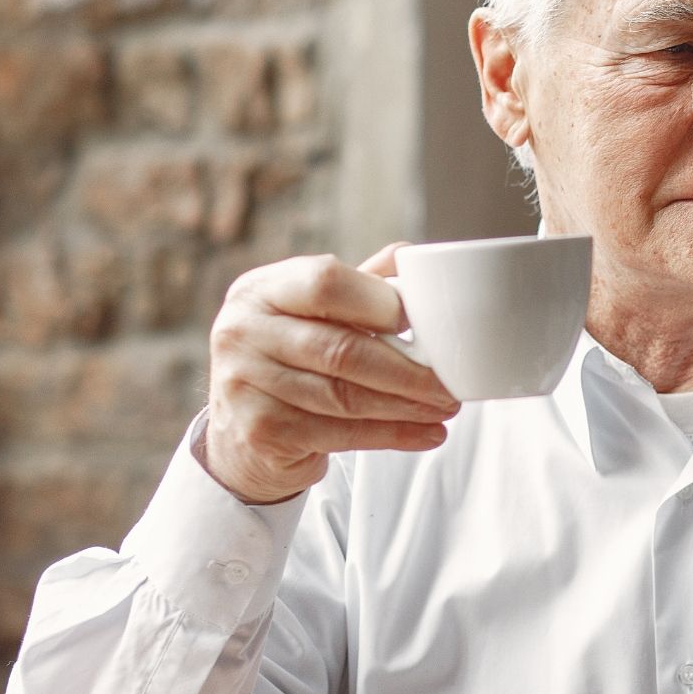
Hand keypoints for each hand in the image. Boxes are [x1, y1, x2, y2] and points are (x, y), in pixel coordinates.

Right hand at [204, 243, 459, 503]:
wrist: (244, 431)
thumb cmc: (293, 358)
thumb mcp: (315, 313)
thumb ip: (361, 284)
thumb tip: (414, 257)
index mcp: (262, 289)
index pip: (324, 283)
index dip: (378, 302)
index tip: (418, 322)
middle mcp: (243, 331)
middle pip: (340, 349)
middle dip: (406, 370)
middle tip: (449, 384)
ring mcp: (244, 383)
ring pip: (344, 397)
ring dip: (405, 406)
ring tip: (446, 408)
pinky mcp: (260, 431)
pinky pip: (339, 435)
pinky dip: (390, 436)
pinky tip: (426, 434)